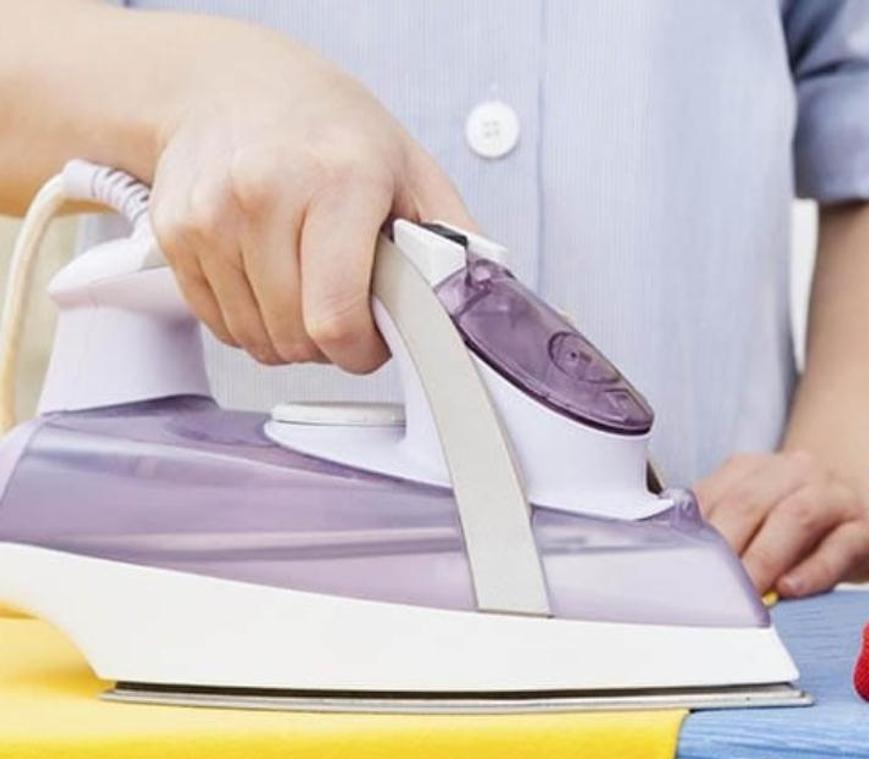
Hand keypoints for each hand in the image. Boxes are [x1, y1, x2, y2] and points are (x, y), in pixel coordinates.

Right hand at [149, 25, 472, 371]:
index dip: (360, 350)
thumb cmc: (330, 129)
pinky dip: (249, 321)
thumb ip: (452, 240)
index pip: (336, 317)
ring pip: (256, 339)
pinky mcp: (176, 234)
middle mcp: (265, 194)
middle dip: (328, 344)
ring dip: (288, 335)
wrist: (235, 86)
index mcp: (337, 181)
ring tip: (305, 288)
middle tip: (343, 309)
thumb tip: (480, 302)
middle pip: (295, 337)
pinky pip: (219, 324)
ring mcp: (212, 215)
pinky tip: (268, 282)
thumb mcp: (411, 170)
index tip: (370, 341)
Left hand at [693, 450, 868, 596]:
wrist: (862, 503)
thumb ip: (719, 528)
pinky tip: (790, 589)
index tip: (678, 568)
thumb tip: (682, 562)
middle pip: (749, 503)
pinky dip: (813, 571)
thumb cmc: (793, 521)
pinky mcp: (867, 528)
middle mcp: (794, 471)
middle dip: (725, 548)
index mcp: (754, 468)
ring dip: (764, 559)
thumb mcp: (753, 516)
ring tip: (746, 593)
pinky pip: (840, 547)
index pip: (715, 495)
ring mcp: (834, 495)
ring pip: (795, 517)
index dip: (695, 533)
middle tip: (708, 588)